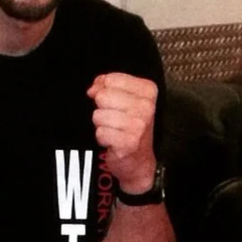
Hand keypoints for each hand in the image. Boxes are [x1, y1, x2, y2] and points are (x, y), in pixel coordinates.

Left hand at [88, 72, 158, 190]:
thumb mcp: (127, 100)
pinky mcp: (128, 142)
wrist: (139, 161)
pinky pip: (100, 132)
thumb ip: (109, 86)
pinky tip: (113, 141)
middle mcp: (146, 107)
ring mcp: (138, 125)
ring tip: (114, 130)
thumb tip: (94, 87)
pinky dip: (102, 138)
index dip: (103, 88)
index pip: (111, 79)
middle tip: (114, 119)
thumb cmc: (132, 129)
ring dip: (102, 125)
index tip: (110, 101)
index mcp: (148, 91)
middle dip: (102, 108)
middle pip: (103, 96)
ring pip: (98, 115)